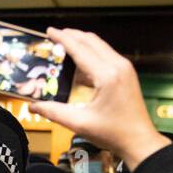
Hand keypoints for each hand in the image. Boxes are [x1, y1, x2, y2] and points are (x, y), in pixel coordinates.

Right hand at [31, 27, 169, 170]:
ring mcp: (124, 68)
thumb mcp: (80, 123)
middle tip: (54, 36)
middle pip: (91, 41)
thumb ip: (54, 112)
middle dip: (71, 36)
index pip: (80, 49)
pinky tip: (79, 66)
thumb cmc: (114, 133)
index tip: (49, 31)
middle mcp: (118, 66)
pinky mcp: (126, 73)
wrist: (139, 141)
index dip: (63, 38)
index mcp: (107, 76)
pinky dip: (91, 55)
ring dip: (82, 43)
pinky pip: (106, 56)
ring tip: (64, 47)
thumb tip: (34, 107)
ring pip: (99, 46)